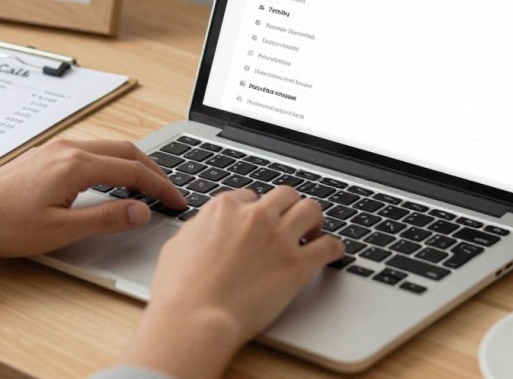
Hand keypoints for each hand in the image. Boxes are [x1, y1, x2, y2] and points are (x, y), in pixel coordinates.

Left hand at [0, 139, 186, 256]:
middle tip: (170, 192)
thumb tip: (142, 211)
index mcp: (77, 164)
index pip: (134, 171)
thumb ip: (106, 219)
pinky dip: (113, 163)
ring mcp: (56, 148)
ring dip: (133, 164)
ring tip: (148, 188)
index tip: (178, 201)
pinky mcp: (46, 154)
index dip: (162, 187)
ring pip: (109, 148)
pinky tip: (112, 181)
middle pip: (126, 151)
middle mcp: (69, 148)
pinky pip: (91, 151)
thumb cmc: (4, 224)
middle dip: (154, 170)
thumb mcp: (61, 230)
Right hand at [118, 186, 343, 377]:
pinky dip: (333, 248)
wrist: (196, 317)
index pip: (250, 195)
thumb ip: (199, 229)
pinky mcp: (298, 264)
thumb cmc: (180, 289)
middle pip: (285, 195)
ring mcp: (279, 238)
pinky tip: (331, 253)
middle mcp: (255, 215)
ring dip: (314, 220)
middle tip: (290, 222)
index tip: (258, 223)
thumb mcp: (179, 244)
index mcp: (225, 207)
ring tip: (313, 232)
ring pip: (311, 209)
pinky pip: (329, 245)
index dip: (255, 210)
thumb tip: (205, 228)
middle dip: (288, 207)